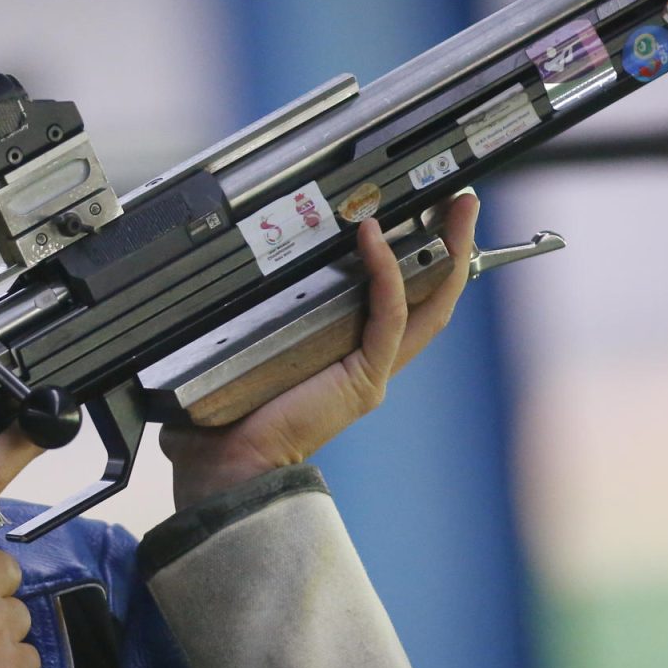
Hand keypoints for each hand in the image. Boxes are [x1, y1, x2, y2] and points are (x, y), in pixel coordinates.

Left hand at [160, 193, 480, 506]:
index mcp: (341, 358)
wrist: (225, 468)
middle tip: (459, 200)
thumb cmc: (221, 423)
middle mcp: (365, 362)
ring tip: (456, 206)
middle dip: (450, 245)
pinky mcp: (363, 378)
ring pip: (427, 303)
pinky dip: (385, 274)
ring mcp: (370, 370)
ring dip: (446, 251)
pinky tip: (375, 236)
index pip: (392, 300)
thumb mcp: (236, 354)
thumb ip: (238, 320)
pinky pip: (387, 315)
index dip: (408, 257)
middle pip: (428, 296)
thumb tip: (208, 276)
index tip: (409, 213)